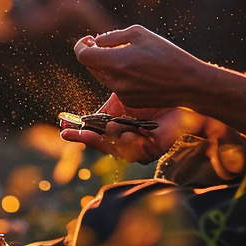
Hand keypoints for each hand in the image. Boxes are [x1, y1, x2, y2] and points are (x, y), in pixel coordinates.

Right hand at [59, 94, 204, 163]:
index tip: (63, 131)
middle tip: (75, 134)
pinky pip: (139, 152)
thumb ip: (104, 109)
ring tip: (110, 126)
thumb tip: (79, 115)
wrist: (181, 93)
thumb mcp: (122, 99)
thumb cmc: (152, 95)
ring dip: (112, 139)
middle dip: (89, 141)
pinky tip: (128, 133)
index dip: (79, 134)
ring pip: (119, 150)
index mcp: (116, 129)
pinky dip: (132, 144)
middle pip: (103, 146)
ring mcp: (140, 147)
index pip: (94, 135)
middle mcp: (126, 141)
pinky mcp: (155, 149)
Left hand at [73, 25, 200, 110]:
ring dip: (107, 65)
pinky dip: (120, 76)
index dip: (81, 45)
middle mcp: (115, 81)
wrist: (189, 83)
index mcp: (115, 61)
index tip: (87, 40)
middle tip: (102, 44)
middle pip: (92, 66)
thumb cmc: (166, 54)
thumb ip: (112, 36)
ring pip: (103, 77)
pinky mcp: (130, 102)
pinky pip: (116, 86)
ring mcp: (122, 94)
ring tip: (125, 55)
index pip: (83, 55)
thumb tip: (96, 42)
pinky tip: (138, 70)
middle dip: (94, 54)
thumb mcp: (139, 34)